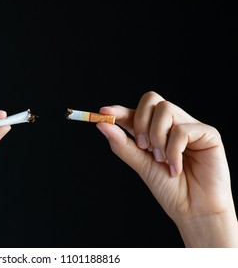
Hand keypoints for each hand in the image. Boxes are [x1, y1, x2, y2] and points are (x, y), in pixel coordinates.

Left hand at [97, 91, 237, 246]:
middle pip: (151, 99)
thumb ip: (122, 144)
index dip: (119, 110)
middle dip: (140, 121)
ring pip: (165, 109)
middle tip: (142, 147)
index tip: (104, 113)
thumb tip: (102, 124)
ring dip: (157, 137)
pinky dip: (173, 150)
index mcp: (154, 131)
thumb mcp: (141, 165)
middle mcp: (172, 125)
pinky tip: (176, 167)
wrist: (194, 210)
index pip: (136, 112)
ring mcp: (190, 127)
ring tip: (161, 159)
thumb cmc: (169, 189)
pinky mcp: (208, 133)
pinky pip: (182, 129)